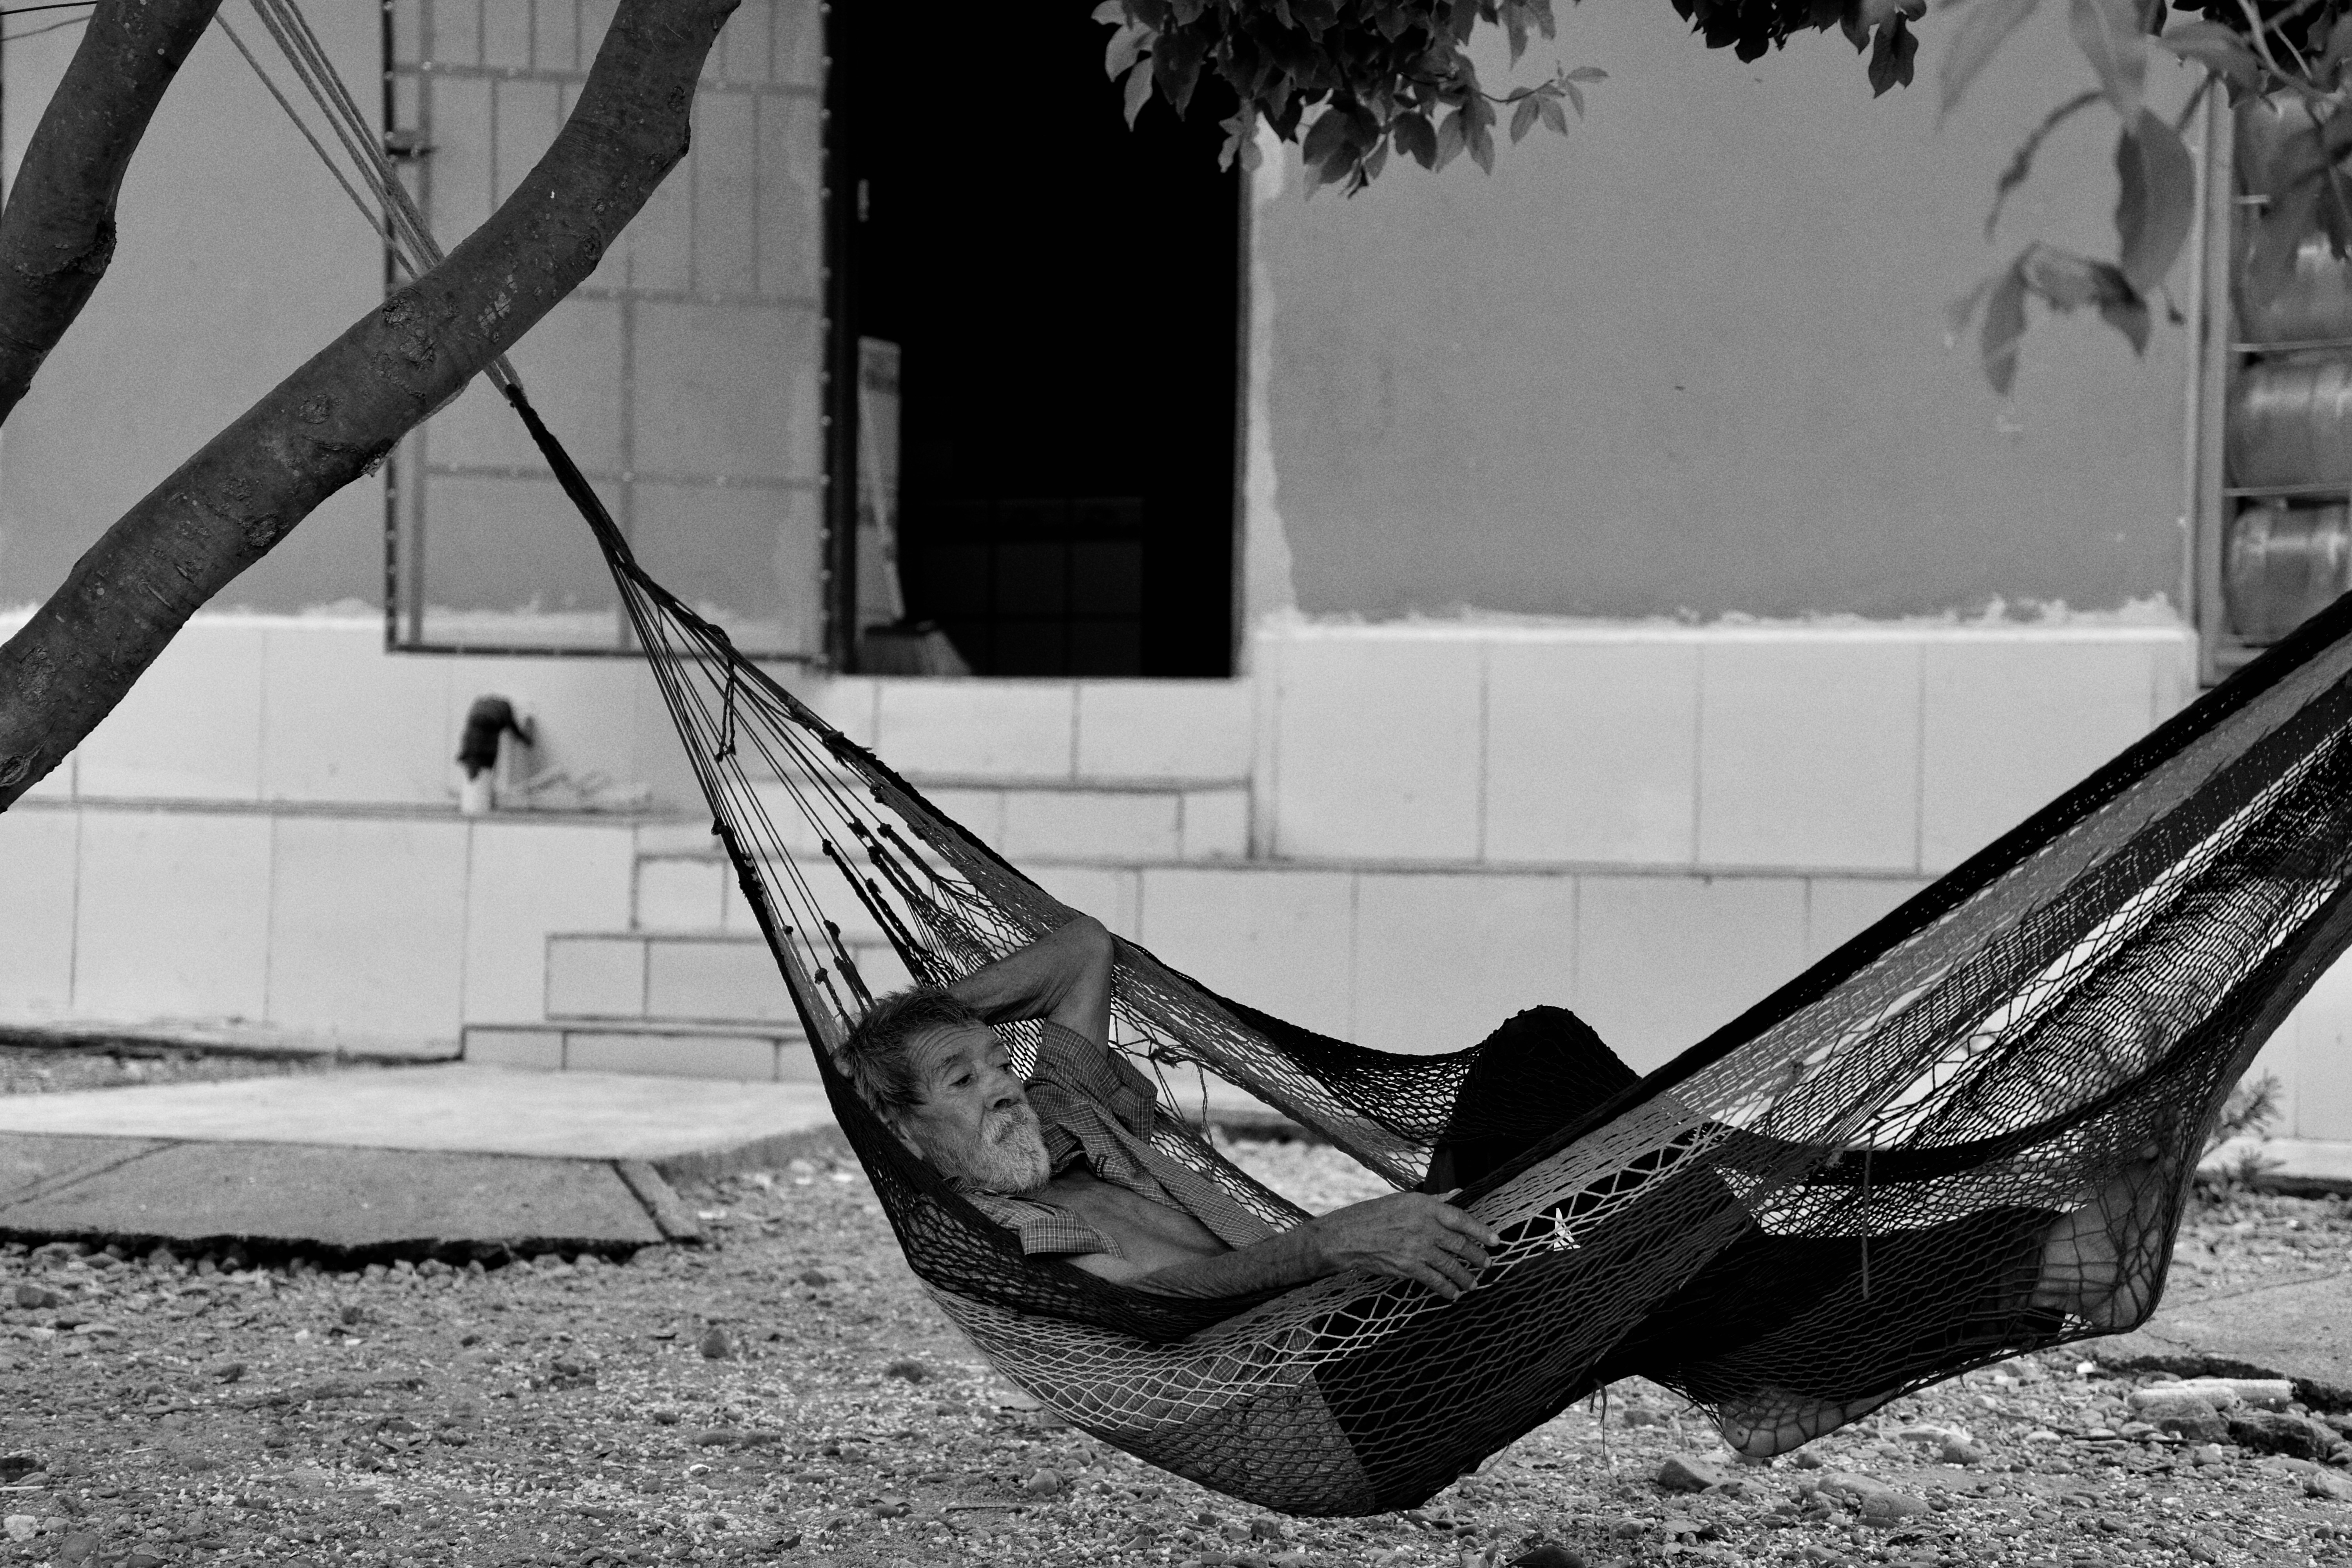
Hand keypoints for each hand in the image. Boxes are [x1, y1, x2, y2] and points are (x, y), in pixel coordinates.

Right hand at [1299, 1190, 1503, 1300]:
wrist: (1348, 1235)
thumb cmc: (1375, 1214)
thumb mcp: (1405, 1200)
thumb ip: (1434, 1201)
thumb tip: (1458, 1193)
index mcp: (1424, 1206)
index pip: (1461, 1218)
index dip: (1481, 1231)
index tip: (1496, 1241)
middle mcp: (1424, 1226)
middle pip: (1460, 1244)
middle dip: (1478, 1257)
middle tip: (1487, 1264)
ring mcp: (1417, 1248)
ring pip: (1451, 1266)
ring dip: (1466, 1277)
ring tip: (1474, 1283)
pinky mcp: (1408, 1267)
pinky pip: (1435, 1281)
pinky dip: (1447, 1289)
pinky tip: (1453, 1293)